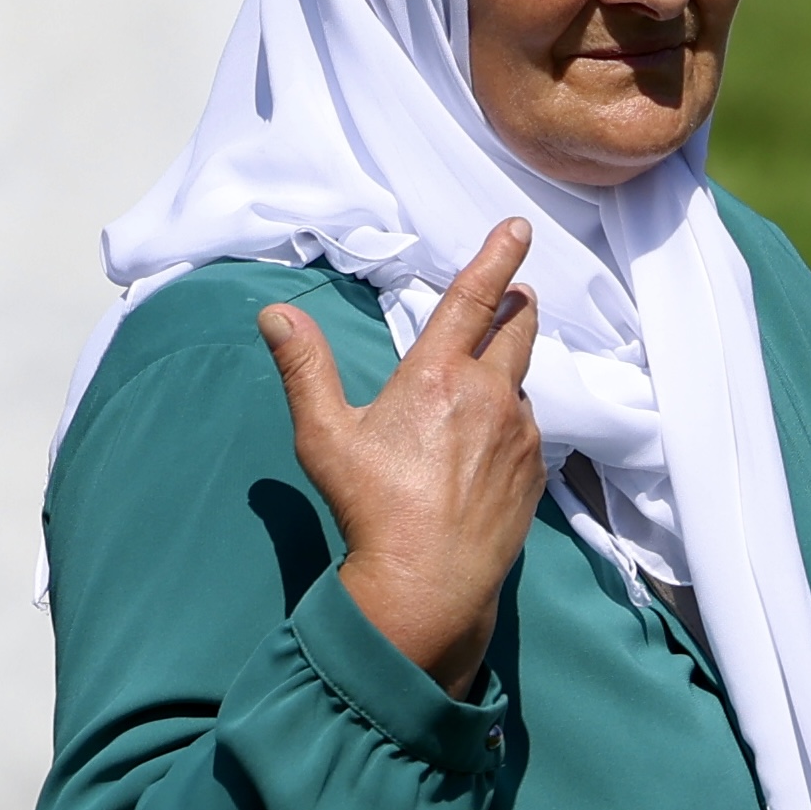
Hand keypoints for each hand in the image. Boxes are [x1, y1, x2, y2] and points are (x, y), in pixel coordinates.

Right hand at [260, 221, 547, 695]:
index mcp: (438, 376)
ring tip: (481, 389)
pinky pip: (527, 431)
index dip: (496, 257)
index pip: (474, 299)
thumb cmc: (373, 509)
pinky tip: (486, 445)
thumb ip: (304, 367)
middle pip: (519, 330)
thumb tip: (276, 315)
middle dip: (518, 304)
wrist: (429, 581)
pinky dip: (510, 423)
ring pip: (520, 385)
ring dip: (508, 374)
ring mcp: (520, 434)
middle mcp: (490, 396)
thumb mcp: (325, 435)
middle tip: (517, 293)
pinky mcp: (535, 471)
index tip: (517, 228)